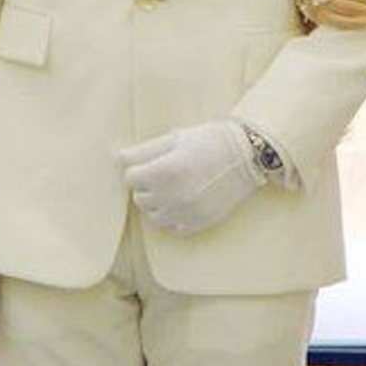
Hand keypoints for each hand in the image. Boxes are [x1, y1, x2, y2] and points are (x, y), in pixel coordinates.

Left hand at [121, 120, 260, 234]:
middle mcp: (173, 195)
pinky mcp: (198, 223)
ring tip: (175, 187)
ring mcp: (186, 212)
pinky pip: (171, 227)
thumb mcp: (176, 138)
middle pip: (139, 198)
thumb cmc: (210, 141)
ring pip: (152, 215)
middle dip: (147, 185)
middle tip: (165, 173)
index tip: (152, 163)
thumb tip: (117, 157)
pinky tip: (185, 200)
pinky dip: (173, 215)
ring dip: (158, 202)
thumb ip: (144, 150)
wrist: (247, 156)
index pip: (130, 178)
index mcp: (166, 169)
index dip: (138, 169)